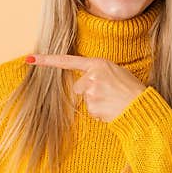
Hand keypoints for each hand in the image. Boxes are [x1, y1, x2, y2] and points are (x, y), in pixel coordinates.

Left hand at [27, 54, 144, 122]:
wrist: (142, 107)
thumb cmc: (132, 90)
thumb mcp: (117, 73)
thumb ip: (98, 74)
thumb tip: (83, 84)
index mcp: (98, 64)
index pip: (68, 61)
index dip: (47, 60)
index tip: (30, 59)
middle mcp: (92, 76)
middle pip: (78, 87)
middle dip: (90, 93)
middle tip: (110, 94)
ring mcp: (91, 91)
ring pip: (85, 100)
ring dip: (97, 103)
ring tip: (113, 102)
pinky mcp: (92, 106)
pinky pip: (91, 112)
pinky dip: (100, 113)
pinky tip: (112, 110)